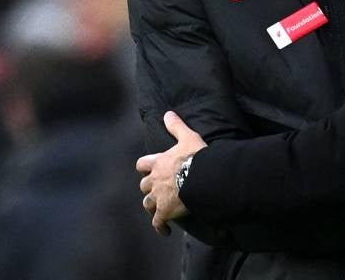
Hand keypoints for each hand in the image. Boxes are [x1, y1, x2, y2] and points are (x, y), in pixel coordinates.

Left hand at [136, 111, 206, 234]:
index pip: (142, 165)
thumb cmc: (195, 157)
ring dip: (152, 206)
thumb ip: (176, 126)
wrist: (202, 178)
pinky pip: (158, 223)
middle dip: (149, 188)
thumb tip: (168, 112)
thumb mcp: (187, 137)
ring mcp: (158, 197)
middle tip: (158, 190)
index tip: (149, 170)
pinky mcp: (165, 212)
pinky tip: (165, 231)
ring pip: (147, 204)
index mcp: (158, 163)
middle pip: (144, 186)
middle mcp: (154, 180)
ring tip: (159, 209)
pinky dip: (160, 227)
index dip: (145, 168)